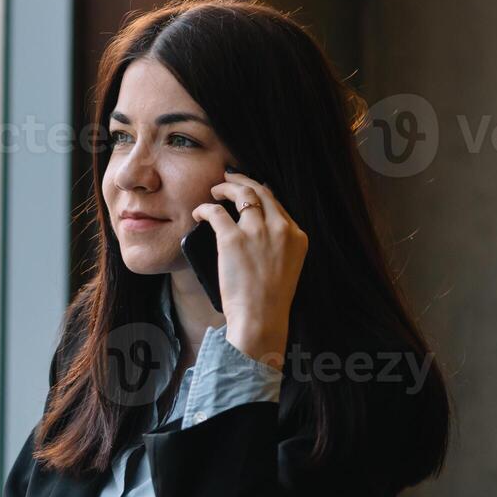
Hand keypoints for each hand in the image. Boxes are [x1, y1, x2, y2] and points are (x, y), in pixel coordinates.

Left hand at [192, 171, 307, 367]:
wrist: (261, 317)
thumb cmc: (269, 301)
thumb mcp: (287, 267)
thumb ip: (279, 246)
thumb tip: (260, 232)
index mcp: (297, 235)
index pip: (278, 204)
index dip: (261, 192)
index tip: (250, 190)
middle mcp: (280, 228)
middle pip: (261, 191)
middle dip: (244, 180)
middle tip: (230, 178)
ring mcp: (256, 231)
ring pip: (242, 193)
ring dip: (226, 187)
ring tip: (215, 189)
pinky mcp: (232, 238)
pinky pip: (215, 212)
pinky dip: (205, 208)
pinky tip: (199, 212)